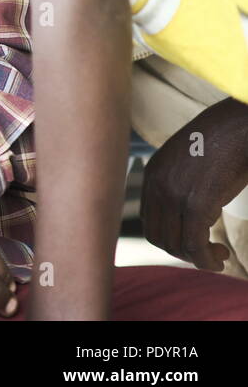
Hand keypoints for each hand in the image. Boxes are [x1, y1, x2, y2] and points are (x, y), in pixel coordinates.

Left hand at [142, 98, 247, 271]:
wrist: (239, 126)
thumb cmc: (223, 141)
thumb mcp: (189, 161)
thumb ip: (180, 182)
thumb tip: (188, 212)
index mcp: (152, 174)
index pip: (149, 219)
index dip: (170, 236)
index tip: (193, 241)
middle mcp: (157, 185)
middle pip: (157, 235)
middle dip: (181, 251)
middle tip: (207, 251)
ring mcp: (174, 195)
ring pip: (174, 245)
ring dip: (196, 258)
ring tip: (217, 255)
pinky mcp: (196, 204)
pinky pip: (194, 245)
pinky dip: (206, 260)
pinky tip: (221, 258)